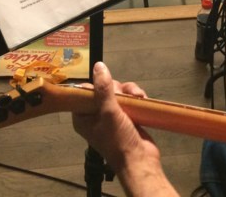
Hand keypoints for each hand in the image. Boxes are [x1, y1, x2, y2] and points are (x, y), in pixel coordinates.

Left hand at [73, 62, 172, 193]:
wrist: (140, 161)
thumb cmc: (119, 140)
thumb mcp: (109, 112)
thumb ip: (103, 88)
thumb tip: (99, 66)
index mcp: (83, 117)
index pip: (83, 92)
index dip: (95, 84)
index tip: (105, 84)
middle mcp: (95, 115)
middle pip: (103, 89)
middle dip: (116, 89)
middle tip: (122, 96)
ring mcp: (111, 116)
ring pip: (118, 92)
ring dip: (128, 91)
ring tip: (137, 96)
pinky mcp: (126, 117)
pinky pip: (128, 99)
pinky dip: (135, 97)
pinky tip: (142, 98)